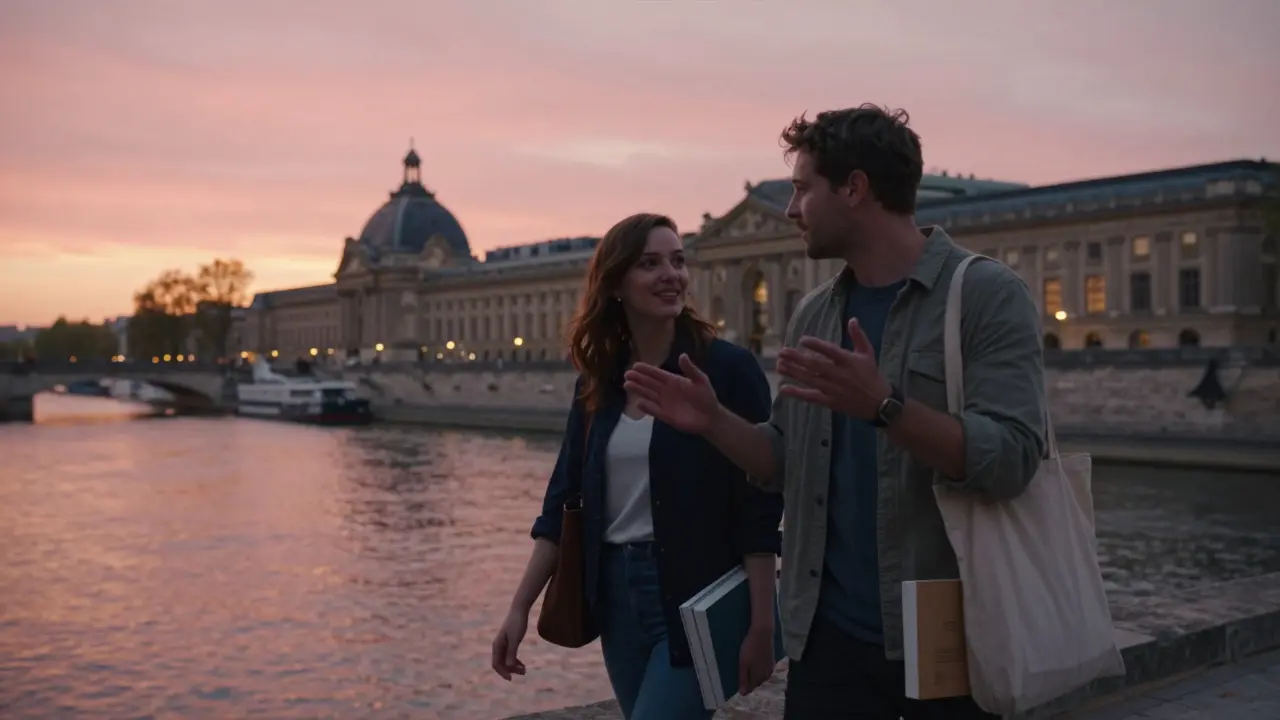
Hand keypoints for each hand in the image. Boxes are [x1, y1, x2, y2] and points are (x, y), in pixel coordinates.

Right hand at [491, 609, 528, 680]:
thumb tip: (508, 665)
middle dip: (511, 670)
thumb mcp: (515, 639)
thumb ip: (512, 652)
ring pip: (505, 660)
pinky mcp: (508, 642)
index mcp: (497, 645)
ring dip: (514, 666)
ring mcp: (503, 644)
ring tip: (525, 670)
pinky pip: (509, 655)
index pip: (496, 664)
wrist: (519, 610)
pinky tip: (522, 664)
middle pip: (501, 663)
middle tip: (524, 672)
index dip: (502, 672)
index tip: (511, 678)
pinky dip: (515, 661)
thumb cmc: (517, 623)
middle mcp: (498, 646)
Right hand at [622, 354, 719, 434]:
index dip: (647, 370)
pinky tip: (638, 403)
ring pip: (648, 395)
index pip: (657, 374)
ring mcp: (665, 403)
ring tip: (626, 385)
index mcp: (673, 381)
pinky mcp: (666, 416)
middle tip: (626, 374)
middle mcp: (666, 391)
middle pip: (649, 384)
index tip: (635, 365)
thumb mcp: (700, 380)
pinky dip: (646, 407)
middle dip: (638, 379)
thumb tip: (682, 355)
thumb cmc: (706, 397)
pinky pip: (654, 410)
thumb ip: (690, 369)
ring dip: (638, 390)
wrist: (711, 417)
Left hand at [738, 624, 775, 694]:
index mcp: (759, 677)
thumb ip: (743, 679)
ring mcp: (770, 668)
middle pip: (756, 683)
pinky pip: (764, 670)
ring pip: (761, 677)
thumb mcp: (743, 664)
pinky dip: (758, 669)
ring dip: (754, 675)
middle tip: (740, 674)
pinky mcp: (772, 661)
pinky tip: (754, 664)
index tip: (736, 683)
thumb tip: (743, 694)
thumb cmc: (750, 648)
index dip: (743, 687)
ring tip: (746, 668)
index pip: (750, 688)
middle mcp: (766, 675)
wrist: (762, 633)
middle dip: (748, 681)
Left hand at [776, 318, 891, 419]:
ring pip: (810, 380)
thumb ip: (858, 336)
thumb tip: (852, 319)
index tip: (802, 339)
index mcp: (849, 361)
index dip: (816, 345)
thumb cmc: (872, 375)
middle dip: (797, 358)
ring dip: (794, 372)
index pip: (830, 351)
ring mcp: (834, 389)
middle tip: (782, 352)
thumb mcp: (868, 353)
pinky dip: (797, 394)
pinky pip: (811, 397)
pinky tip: (784, 388)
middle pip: (815, 366)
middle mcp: (840, 375)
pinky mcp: (830, 402)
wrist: (879, 403)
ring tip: (779, 365)